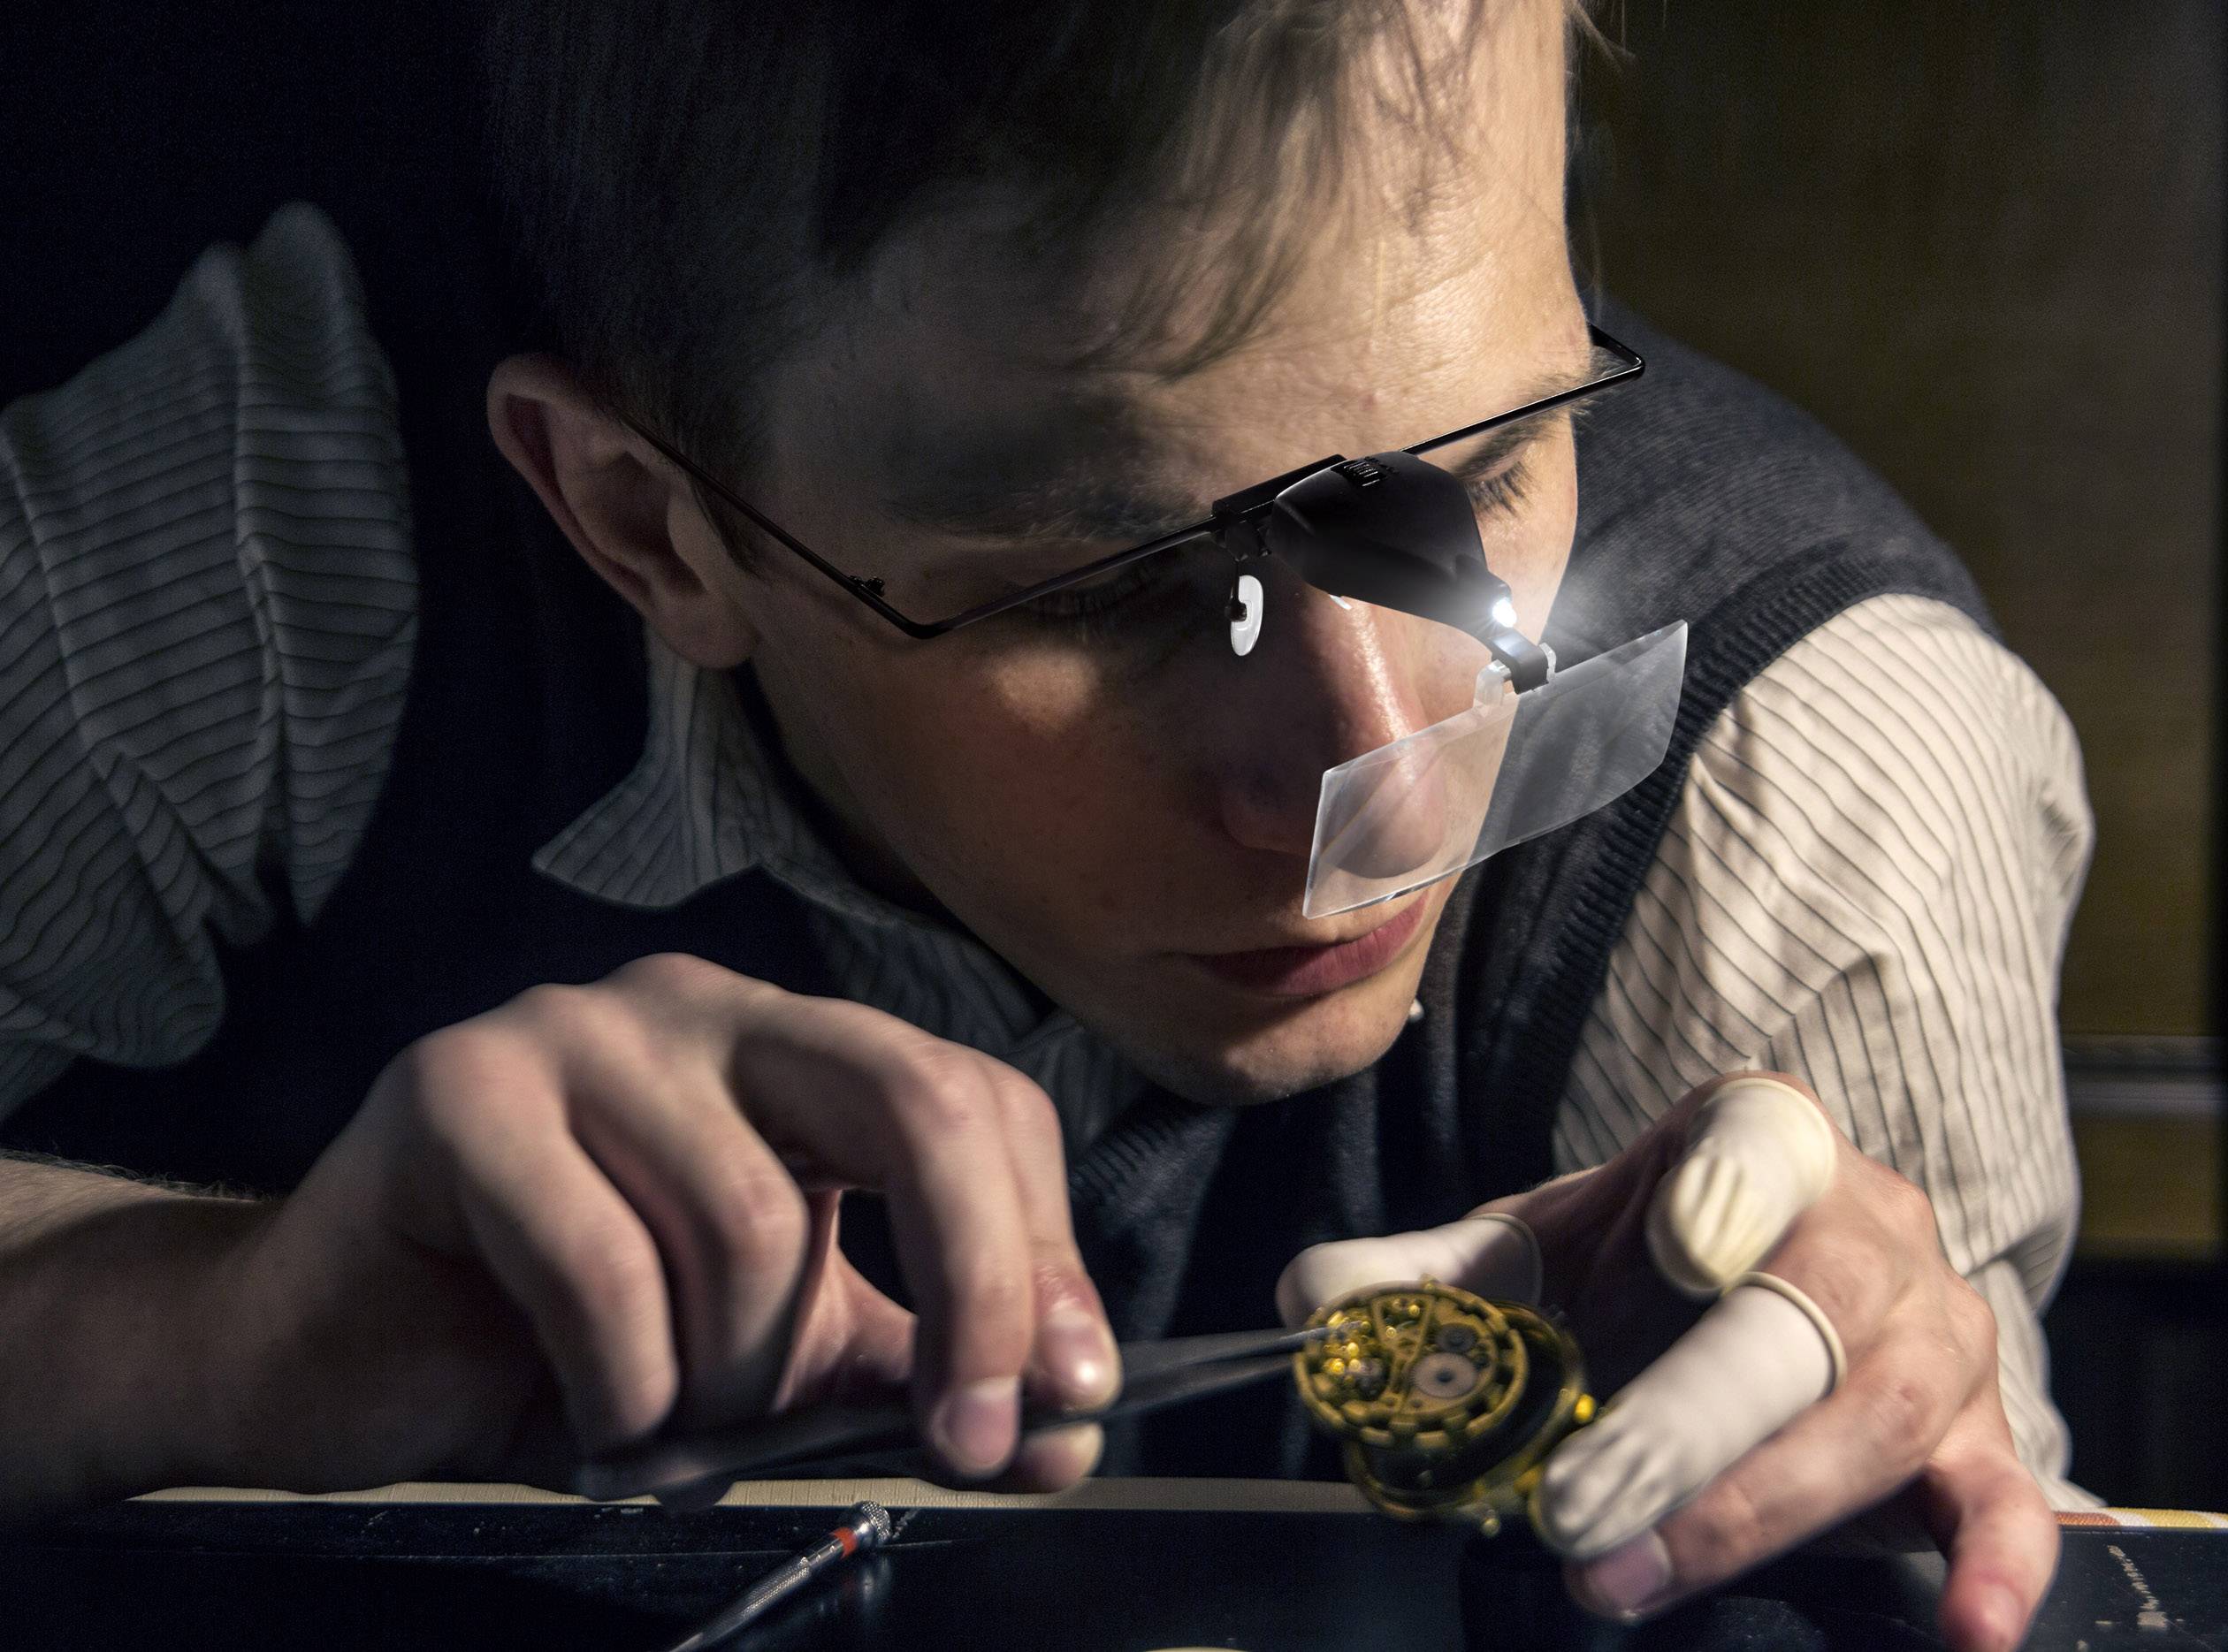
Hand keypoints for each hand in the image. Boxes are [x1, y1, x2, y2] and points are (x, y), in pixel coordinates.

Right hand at [204, 954, 1115, 1493]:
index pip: (978, 1102)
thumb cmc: (570, 1354)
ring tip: (672, 1421)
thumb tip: (1064, 1431)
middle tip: (966, 1437)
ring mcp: (578, 1029)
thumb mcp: (779, 1366)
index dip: (1041, 1257)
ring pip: (748, 1218)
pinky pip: (603, 1262)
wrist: (336, 1365)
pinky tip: (592, 1420)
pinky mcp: (459, 1086)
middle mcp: (704, 1008)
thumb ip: (911, 1377)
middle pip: (913, 1100)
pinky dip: (624, 1389)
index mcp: (795, 1052)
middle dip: (975, 1286)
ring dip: (733, 1377)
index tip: (1058, 1405)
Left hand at [1277, 1073, 2056, 1651]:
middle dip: (1680, 1422)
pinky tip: (1965, 1635)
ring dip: (1745, 1512)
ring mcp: (1939, 1333)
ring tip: (1620, 1575)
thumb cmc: (1649, 1262)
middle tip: (1573, 1504)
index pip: (1758, 1143)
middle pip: (1795, 1318)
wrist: (1776, 1285)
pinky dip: (1994, 1567)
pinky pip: (2005, 1501)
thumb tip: (1311, 1299)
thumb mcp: (1541, 1252)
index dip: (1723, 1189)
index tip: (1674, 1240)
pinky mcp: (1981, 1437)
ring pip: (1869, 1420)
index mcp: (1764, 1140)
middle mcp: (1871, 1223)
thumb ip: (1430, 1274)